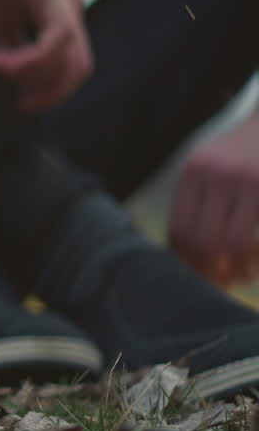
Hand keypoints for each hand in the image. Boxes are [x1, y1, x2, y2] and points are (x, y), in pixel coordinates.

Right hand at [0, 0, 91, 111]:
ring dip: (25, 75)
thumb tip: (14, 91)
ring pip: (67, 59)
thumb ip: (9, 55)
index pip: (70, 69)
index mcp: (61, 14)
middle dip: (46, 94)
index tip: (14, 103)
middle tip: (12, 101)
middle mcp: (70, 3)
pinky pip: (55, 39)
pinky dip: (24, 60)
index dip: (48, 95)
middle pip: (77, 70)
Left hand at [170, 115, 258, 280]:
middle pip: (201, 238)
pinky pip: (257, 235)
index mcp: (195, 170)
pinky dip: (256, 256)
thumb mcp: (213, 163)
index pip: (180, 226)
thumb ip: (199, 198)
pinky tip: (255, 264)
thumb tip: (185, 250)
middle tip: (221, 281)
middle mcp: (216, 173)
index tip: (194, 275)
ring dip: (238, 267)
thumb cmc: (245, 149)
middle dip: (209, 268)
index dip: (185, 258)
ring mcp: (247, 179)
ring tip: (243, 275)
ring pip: (233, 242)